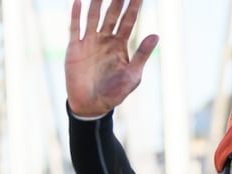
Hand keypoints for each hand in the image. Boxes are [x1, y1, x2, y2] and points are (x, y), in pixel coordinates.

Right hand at [65, 0, 158, 116]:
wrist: (92, 106)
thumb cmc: (115, 92)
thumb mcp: (132, 74)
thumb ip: (142, 54)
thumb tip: (156, 34)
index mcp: (120, 45)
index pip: (128, 21)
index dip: (134, 6)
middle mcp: (105, 40)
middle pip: (112, 14)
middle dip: (117, 0)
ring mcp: (89, 42)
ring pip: (93, 16)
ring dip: (96, 2)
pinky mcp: (75, 48)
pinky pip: (75, 28)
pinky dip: (76, 14)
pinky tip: (78, 1)